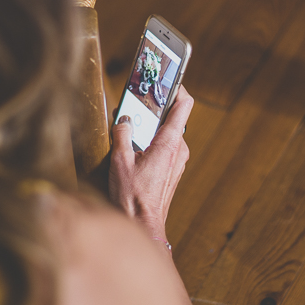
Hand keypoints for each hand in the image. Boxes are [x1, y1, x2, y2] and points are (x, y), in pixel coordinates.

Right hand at [109, 85, 193, 240]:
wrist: (144, 226)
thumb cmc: (133, 198)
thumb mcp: (120, 160)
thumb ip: (122, 134)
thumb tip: (124, 120)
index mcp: (170, 143)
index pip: (183, 105)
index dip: (177, 88)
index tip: (167, 78)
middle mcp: (179, 150)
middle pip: (172, 119)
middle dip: (154, 111)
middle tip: (136, 105)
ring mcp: (178, 162)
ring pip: (167, 135)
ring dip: (150, 129)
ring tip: (130, 130)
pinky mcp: (172, 172)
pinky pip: (164, 149)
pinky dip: (151, 143)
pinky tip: (133, 150)